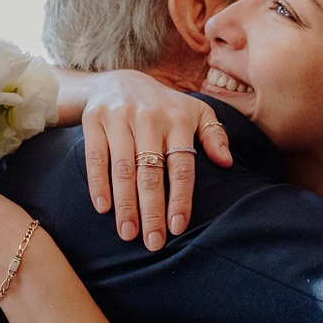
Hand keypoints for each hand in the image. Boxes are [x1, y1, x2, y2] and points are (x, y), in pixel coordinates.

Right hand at [77, 70, 233, 251]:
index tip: (177, 228)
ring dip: (125, 205)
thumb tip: (227, 163)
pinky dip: (98, 183)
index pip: (181, 166)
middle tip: (153, 243)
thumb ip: (214, 135)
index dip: (180, 199)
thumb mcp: (195, 112)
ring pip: (124, 169)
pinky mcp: (95, 119)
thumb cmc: (164, 105)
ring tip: (128, 234)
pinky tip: (103, 208)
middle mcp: (150, 118)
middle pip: (151, 173)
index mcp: (178, 120)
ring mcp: (120, 117)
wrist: (118, 79)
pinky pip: (97, 157)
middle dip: (152, 211)